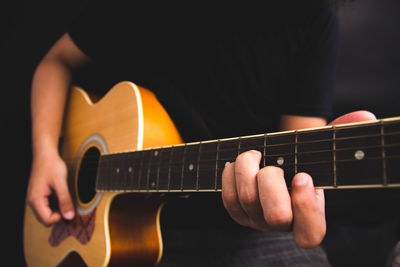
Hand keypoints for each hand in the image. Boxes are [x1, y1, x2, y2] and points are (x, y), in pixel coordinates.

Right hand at [26, 151, 74, 224]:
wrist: (45, 154)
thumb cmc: (51, 165)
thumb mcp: (61, 183)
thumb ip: (65, 200)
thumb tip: (69, 216)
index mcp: (35, 200)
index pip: (46, 220)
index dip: (59, 217)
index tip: (68, 208)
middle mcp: (32, 201)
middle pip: (45, 219)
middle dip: (58, 214)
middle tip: (68, 203)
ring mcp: (34, 198)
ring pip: (46, 213)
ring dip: (56, 209)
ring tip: (64, 197)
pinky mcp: (38, 195)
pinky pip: (46, 206)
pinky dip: (54, 204)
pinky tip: (60, 195)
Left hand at [221, 110, 376, 247]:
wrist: (272, 169)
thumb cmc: (297, 163)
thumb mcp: (318, 152)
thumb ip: (339, 136)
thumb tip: (363, 117)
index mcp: (309, 216)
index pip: (310, 233)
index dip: (306, 208)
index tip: (302, 176)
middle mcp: (282, 224)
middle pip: (276, 216)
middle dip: (272, 181)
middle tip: (273, 165)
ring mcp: (258, 221)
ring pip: (247, 201)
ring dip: (247, 169)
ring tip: (254, 154)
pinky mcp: (238, 213)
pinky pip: (229, 198)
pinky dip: (230, 175)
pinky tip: (238, 162)